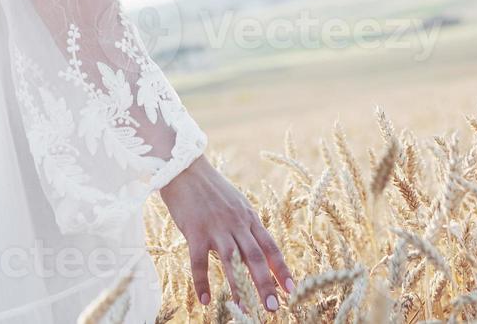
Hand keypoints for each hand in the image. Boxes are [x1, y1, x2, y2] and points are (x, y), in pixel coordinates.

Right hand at [158, 154, 295, 312]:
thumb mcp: (235, 203)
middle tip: (274, 308)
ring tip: (245, 311)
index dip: (281, 269)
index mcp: (249, 217)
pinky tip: (206, 301)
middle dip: (266, 284)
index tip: (292, 289)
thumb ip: (245, 225)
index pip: (270, 246)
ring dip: (239, 288)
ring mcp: (216, 227)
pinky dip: (203, 283)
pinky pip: (200, 262)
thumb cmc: (210, 188)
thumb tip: (256, 249)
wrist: (184, 168)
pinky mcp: (195, 231)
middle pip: (256, 257)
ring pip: (232, 262)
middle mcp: (237, 223)